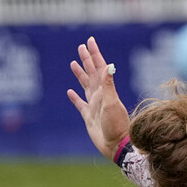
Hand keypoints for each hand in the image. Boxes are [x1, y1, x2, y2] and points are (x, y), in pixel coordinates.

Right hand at [67, 36, 129, 159]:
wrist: (116, 145)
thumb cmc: (116, 126)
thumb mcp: (112, 104)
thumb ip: (109, 86)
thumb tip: (109, 66)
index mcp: (105, 91)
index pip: (99, 68)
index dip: (95, 54)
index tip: (90, 41)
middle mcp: (100, 96)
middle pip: (91, 73)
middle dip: (87, 59)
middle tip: (81, 47)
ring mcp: (94, 105)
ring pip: (85, 86)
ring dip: (80, 74)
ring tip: (74, 63)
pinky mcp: (88, 116)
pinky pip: (80, 104)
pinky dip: (75, 97)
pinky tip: (70, 92)